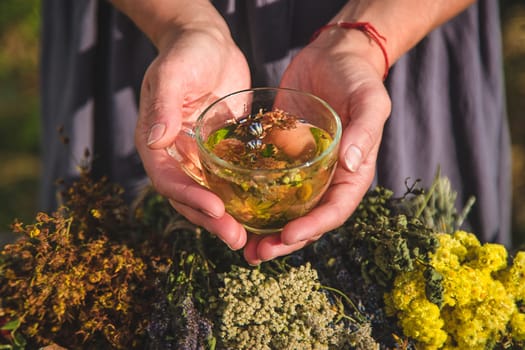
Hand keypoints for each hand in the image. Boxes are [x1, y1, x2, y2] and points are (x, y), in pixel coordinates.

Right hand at [135, 26, 250, 249]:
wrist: (209, 43)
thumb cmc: (187, 52)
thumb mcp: (174, 73)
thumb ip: (163, 105)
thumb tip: (155, 141)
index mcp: (156, 143)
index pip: (169, 180)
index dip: (190, 199)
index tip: (216, 210)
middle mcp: (176, 156)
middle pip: (190, 197)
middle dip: (212, 221)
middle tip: (238, 239)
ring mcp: (199, 158)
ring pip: (211, 196)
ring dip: (229, 219)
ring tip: (252, 238)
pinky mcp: (222, 154)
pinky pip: (231, 182)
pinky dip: (243, 200)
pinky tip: (264, 213)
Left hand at [243, 29, 391, 263]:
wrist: (334, 55)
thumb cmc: (358, 77)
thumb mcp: (369, 100)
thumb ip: (365, 131)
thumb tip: (350, 164)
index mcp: (351, 174)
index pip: (334, 211)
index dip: (312, 229)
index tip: (287, 237)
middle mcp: (326, 178)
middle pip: (306, 220)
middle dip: (282, 241)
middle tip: (256, 254)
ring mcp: (302, 169)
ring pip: (284, 208)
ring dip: (264, 230)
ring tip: (241, 244)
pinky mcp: (282, 155)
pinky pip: (267, 182)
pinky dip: (252, 199)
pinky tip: (231, 208)